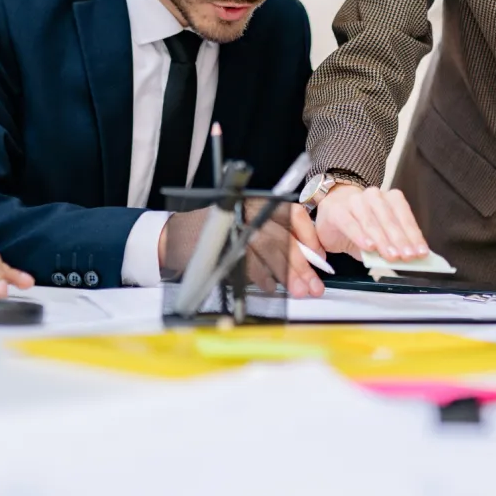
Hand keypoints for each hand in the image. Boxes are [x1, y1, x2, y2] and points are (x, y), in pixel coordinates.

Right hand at [161, 203, 323, 298]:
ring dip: (286, 273)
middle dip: (301, 264)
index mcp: (258, 204)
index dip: (309, 236)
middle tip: (314, 285)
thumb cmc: (218, 235)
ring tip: (298, 290)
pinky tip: (271, 287)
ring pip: (269, 250)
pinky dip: (262, 277)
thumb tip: (308, 261)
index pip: (292, 215)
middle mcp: (247, 211)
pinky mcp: (220, 243)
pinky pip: (247, 262)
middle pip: (283, 237)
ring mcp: (233, 226)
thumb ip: (277, 240)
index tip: (320, 257)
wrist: (175, 238)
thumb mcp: (250, 229)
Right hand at [305, 185, 429, 263]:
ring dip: (383, 241)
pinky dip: (361, 236)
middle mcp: (374, 196)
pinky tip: (369, 247)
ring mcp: (355, 201)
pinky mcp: (338, 211)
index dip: (414, 235)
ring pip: (372, 222)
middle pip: (390, 220)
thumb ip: (392, 244)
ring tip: (391, 256)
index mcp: (389, 199)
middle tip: (408, 256)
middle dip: (400, 240)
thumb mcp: (379, 236)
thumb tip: (408, 258)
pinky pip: (351, 224)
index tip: (421, 252)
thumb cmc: (360, 225)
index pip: (404, 216)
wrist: (331, 211)